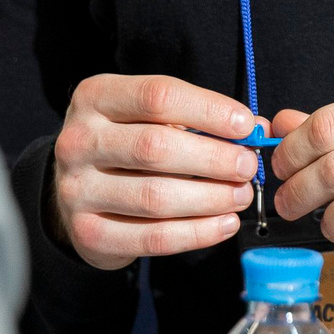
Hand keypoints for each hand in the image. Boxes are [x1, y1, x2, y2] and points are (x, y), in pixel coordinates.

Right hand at [49, 74, 258, 270]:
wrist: (78, 191)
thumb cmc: (126, 145)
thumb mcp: (149, 118)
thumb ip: (197, 119)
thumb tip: (256, 129)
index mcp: (95, 98)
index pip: (157, 96)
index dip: (208, 110)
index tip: (245, 126)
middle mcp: (78, 141)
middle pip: (156, 147)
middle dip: (214, 158)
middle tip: (248, 166)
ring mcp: (77, 189)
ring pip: (156, 196)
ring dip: (210, 198)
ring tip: (241, 195)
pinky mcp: (88, 233)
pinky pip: (153, 237)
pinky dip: (198, 233)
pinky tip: (225, 223)